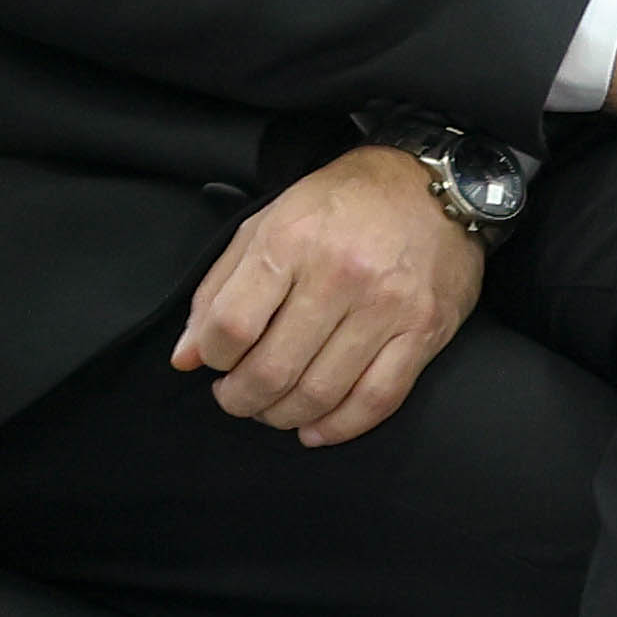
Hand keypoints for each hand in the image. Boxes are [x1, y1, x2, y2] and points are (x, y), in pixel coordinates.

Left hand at [175, 147, 488, 445]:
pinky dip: (339, 427)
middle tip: (235, 399)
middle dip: (242, 399)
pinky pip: (377, 399)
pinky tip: (316, 429)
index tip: (214, 362)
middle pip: (273, 368)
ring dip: (284, 416)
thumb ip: (219, 289)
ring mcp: (386, 307)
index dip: (213, 356)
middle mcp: (339, 275)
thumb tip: (187, 355)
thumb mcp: (266, 223)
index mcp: (290, 241)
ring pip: (321, 392)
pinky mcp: (423, 331)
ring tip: (272, 411)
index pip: (233, 324)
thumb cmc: (340, 204)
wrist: (429, 186)